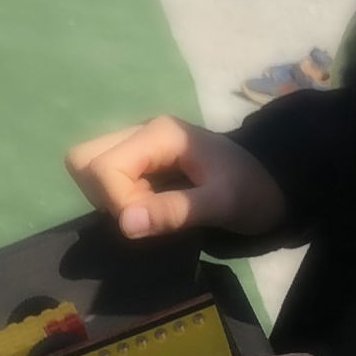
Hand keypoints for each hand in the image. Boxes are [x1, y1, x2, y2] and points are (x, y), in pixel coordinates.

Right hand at [64, 115, 285, 246]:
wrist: (273, 184)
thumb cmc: (252, 191)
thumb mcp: (222, 204)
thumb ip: (174, 211)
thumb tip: (124, 224)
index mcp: (159, 134)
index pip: (102, 166)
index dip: (117, 201)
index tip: (149, 220)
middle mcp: (141, 132)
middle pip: (82, 159)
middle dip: (102, 195)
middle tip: (141, 212)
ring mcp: (137, 145)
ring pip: (87, 169)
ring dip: (108, 199)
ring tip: (148, 210)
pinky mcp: (138, 161)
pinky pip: (104, 178)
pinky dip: (116, 200)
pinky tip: (149, 207)